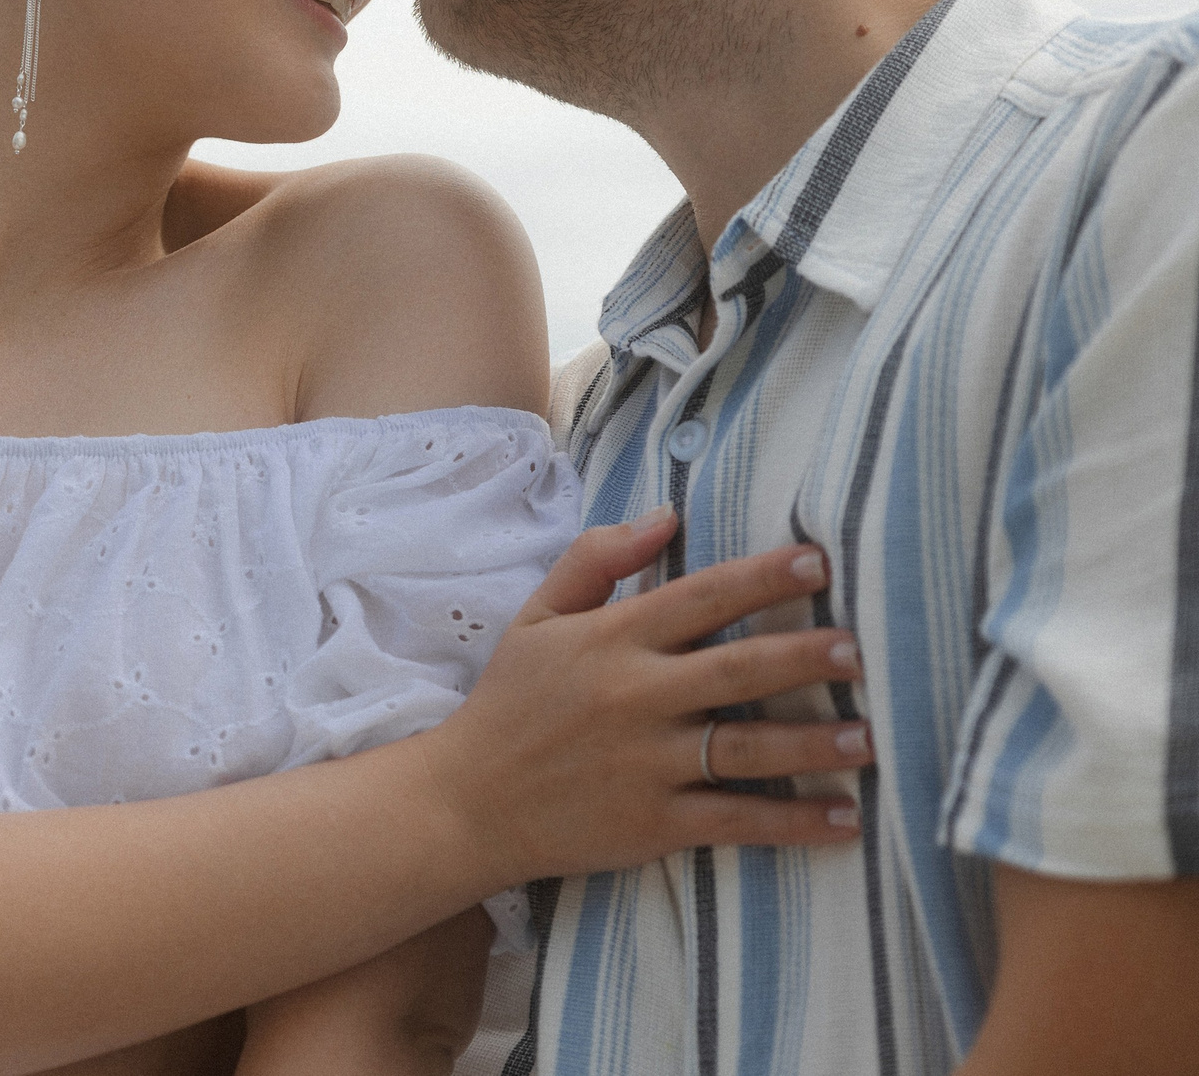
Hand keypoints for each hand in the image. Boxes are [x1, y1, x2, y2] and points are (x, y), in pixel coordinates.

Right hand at [416, 507, 867, 886]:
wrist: (465, 802)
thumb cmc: (509, 703)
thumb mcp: (537, 617)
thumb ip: (598, 559)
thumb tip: (667, 513)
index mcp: (610, 640)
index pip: (699, 597)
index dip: (762, 578)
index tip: (819, 562)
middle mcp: (635, 697)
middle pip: (737, 670)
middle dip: (805, 658)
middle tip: (865, 650)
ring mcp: (647, 764)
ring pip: (747, 750)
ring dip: (813, 744)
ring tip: (871, 739)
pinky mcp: (655, 824)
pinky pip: (737, 822)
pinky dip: (794, 824)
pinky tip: (845, 819)